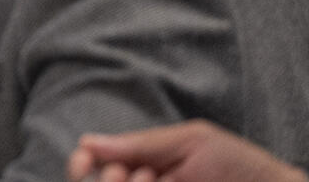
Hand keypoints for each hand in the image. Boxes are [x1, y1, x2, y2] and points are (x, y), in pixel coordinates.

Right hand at [67, 120, 308, 181]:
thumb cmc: (239, 164)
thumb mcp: (190, 142)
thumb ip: (141, 144)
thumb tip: (86, 142)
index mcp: (142, 161)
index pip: (93, 162)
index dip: (80, 163)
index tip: (82, 164)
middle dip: (111, 179)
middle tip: (138, 175)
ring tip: (157, 181)